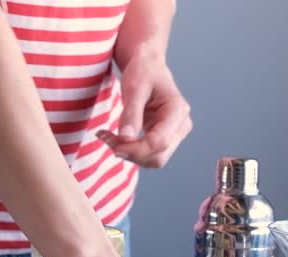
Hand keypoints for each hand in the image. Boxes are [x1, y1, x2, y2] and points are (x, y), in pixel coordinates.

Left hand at [97, 53, 191, 167]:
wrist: (149, 66)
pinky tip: (114, 138)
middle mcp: (181, 125)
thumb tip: (126, 139)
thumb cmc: (143, 71)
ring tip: (108, 137)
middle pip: (158, 156)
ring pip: (153, 159)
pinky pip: (148, 154)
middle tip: (106, 138)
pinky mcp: (165, 138)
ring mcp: (175, 134)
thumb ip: (131, 114)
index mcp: (177, 110)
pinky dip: (130, 151)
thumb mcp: (134, 88)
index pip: (160, 142)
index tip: (113, 143)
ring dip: (129, 154)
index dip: (136, 149)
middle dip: (131, 153)